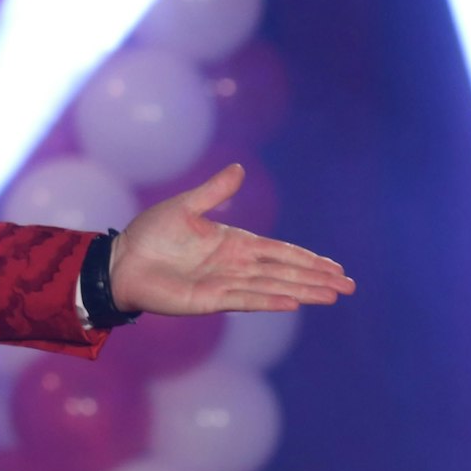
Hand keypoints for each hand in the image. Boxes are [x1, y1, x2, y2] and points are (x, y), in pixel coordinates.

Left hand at [110, 163, 355, 315]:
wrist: (121, 261)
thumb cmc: (149, 234)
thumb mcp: (184, 207)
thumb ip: (214, 192)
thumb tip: (239, 168)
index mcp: (233, 243)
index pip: (280, 252)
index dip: (308, 259)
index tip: (336, 266)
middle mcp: (235, 266)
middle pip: (285, 272)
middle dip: (317, 278)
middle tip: (349, 286)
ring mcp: (225, 284)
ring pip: (273, 287)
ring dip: (303, 290)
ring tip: (333, 295)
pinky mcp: (210, 299)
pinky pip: (246, 299)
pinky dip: (270, 300)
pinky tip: (293, 302)